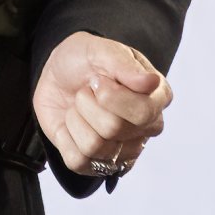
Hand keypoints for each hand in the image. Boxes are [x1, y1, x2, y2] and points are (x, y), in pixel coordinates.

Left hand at [32, 30, 171, 177]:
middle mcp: (145, 128)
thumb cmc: (85, 60)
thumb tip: (152, 82)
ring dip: (76, 118)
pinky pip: (78, 161)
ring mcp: (122, 150)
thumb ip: (126, 67)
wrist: (57, 72)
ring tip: (79, 105)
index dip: (111, 96)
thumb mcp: (102, 51)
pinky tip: (71, 124)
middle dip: (88, 103)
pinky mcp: (96, 163)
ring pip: (94, 146)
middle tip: (87, 90)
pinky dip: (65, 138)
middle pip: (114, 128)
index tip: (97, 78)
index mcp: (157, 98)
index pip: (143, 112)